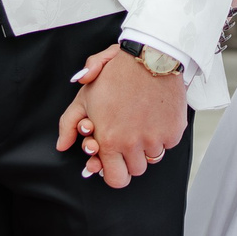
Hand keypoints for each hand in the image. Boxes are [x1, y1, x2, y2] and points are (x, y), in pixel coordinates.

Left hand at [58, 46, 187, 187]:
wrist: (151, 56)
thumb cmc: (117, 74)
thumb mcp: (85, 96)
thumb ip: (69, 124)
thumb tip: (62, 145)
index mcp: (110, 140)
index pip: (114, 179)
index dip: (112, 170)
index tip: (113, 158)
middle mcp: (133, 144)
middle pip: (134, 172)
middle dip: (129, 161)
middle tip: (127, 142)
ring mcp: (156, 139)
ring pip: (152, 159)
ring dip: (147, 147)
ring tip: (141, 124)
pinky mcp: (174, 131)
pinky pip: (168, 145)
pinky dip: (163, 135)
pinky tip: (155, 117)